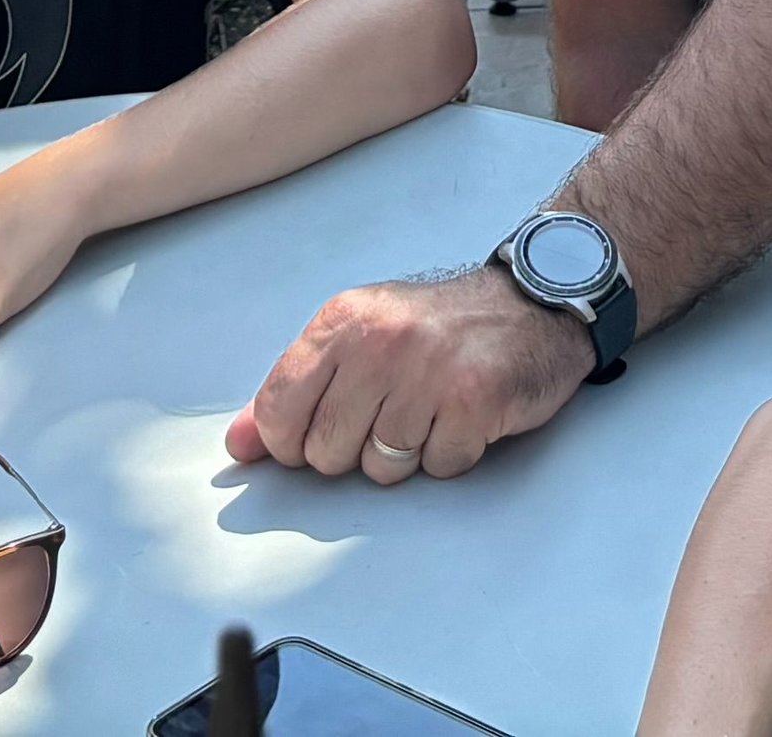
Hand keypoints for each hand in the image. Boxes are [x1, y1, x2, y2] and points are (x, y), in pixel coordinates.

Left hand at [230, 265, 587, 487]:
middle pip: (326, 452)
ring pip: (381, 468)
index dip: (293, 440)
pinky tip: (464, 415)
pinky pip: (438, 467)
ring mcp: (428, 372)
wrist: (532, 304)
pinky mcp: (474, 402)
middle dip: (357, 448)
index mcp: (341, 322)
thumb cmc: (437, 328)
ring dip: (409, 452)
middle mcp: (380, 342)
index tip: (321, 429)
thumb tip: (240, 445)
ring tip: (431, 408)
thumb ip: (296, 390)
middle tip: (393, 409)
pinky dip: (453, 452)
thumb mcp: (358, 338)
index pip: (277, 411)